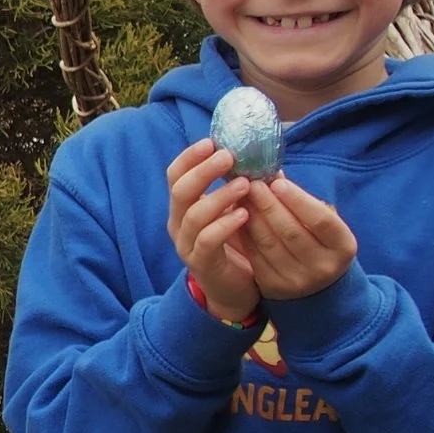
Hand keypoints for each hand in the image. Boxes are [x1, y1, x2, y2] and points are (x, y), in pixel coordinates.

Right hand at [166, 138, 259, 323]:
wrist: (233, 290)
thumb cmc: (235, 244)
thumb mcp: (232, 209)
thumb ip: (237, 186)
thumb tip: (258, 155)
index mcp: (183, 206)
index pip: (175, 175)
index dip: (189, 157)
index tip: (211, 142)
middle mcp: (178, 223)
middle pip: (180, 191)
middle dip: (204, 171)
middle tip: (229, 157)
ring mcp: (186, 245)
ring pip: (193, 215)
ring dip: (220, 196)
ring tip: (246, 184)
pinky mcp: (201, 263)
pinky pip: (207, 241)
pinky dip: (225, 225)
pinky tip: (244, 214)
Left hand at [243, 176, 357, 300]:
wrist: (317, 287)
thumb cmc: (320, 242)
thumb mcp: (324, 224)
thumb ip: (303, 203)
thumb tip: (274, 175)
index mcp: (343, 247)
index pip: (321, 220)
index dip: (298, 200)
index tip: (277, 182)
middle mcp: (324, 267)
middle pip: (291, 231)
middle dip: (269, 205)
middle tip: (252, 184)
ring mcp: (298, 281)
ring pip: (269, 244)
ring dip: (252, 217)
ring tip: (242, 197)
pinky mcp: (274, 288)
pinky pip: (255, 256)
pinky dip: (244, 234)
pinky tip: (237, 217)